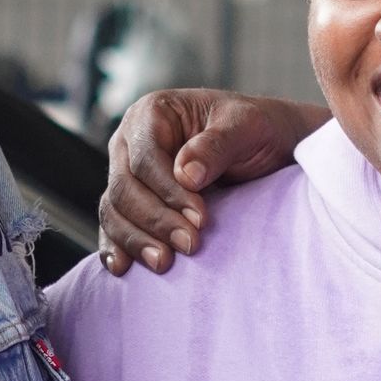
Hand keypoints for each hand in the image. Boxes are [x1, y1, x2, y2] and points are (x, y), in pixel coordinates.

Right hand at [97, 88, 325, 274]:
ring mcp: (127, 174)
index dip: (168, 190)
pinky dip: (117, 246)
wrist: (266, 149)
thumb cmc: (255, 131)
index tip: (200, 218)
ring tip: (163, 263)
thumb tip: (186, 174)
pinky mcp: (132, 203)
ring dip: (135, 240)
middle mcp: (130, 142)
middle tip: (190, 245)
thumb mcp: (246, 127)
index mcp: (153, 113)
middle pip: (124, 187)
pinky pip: (114, 225)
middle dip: (155, 220)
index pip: (145, 157)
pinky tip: (123, 267)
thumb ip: (216, 145)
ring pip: (114, 210)